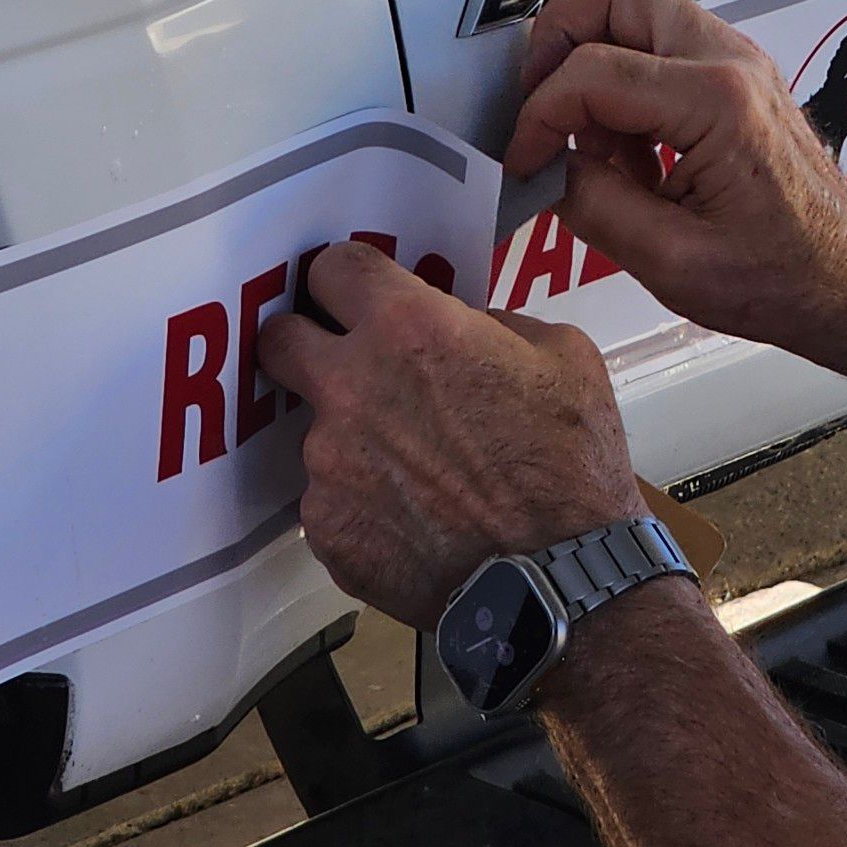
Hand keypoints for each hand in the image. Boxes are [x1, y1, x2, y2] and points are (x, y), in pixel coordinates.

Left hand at [257, 241, 643, 627]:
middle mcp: (351, 388)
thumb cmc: (569, 461)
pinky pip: (333, 498)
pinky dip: (364, 501)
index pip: (333, 267)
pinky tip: (416, 516)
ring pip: (319, 430)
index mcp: (408, 328)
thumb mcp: (560, 354)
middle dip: (303, 342)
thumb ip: (493, 324)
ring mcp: (329, 465)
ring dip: (354, 437)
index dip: (347, 277)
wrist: (557, 580)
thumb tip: (463, 329)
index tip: (359, 292)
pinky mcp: (327, 531)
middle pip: (278, 340)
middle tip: (344, 360)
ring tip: (419, 469)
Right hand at [507, 0, 846, 355]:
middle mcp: (729, 59)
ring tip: (588, 140)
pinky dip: (621, 77)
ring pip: (637, 2)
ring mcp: (736, 58)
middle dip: (560, 38)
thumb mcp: (672, 263)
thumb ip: (595, 206)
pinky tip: (624, 151)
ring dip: (591, 56)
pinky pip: (658, 41)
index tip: (523, 162)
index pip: (594, 72)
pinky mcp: (733, 72)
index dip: (539, 118)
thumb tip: (544, 168)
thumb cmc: (782, 276)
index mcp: (717, 102)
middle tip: (542, 108)